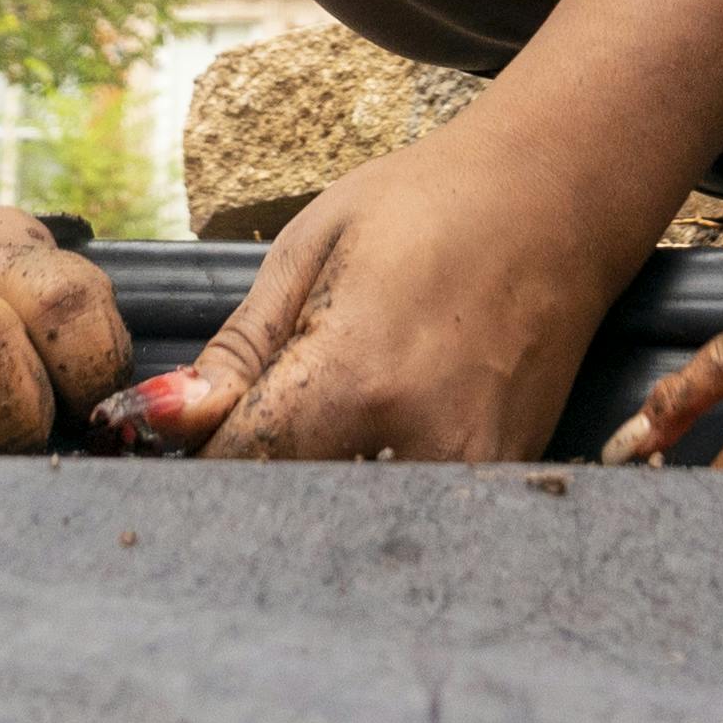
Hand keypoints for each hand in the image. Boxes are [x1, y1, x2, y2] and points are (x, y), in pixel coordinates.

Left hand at [118, 120, 633, 466]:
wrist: (558, 197)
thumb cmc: (428, 203)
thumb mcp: (313, 246)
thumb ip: (240, 347)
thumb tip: (164, 420)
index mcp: (355, 376)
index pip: (241, 470)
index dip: (199, 463)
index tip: (183, 445)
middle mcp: (419, 440)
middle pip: (298, 513)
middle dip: (258, 488)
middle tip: (248, 437)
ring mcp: (471, 468)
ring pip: (357, 525)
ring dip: (319, 497)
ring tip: (316, 435)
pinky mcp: (505, 475)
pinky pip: (417, 513)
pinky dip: (379, 495)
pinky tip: (373, 442)